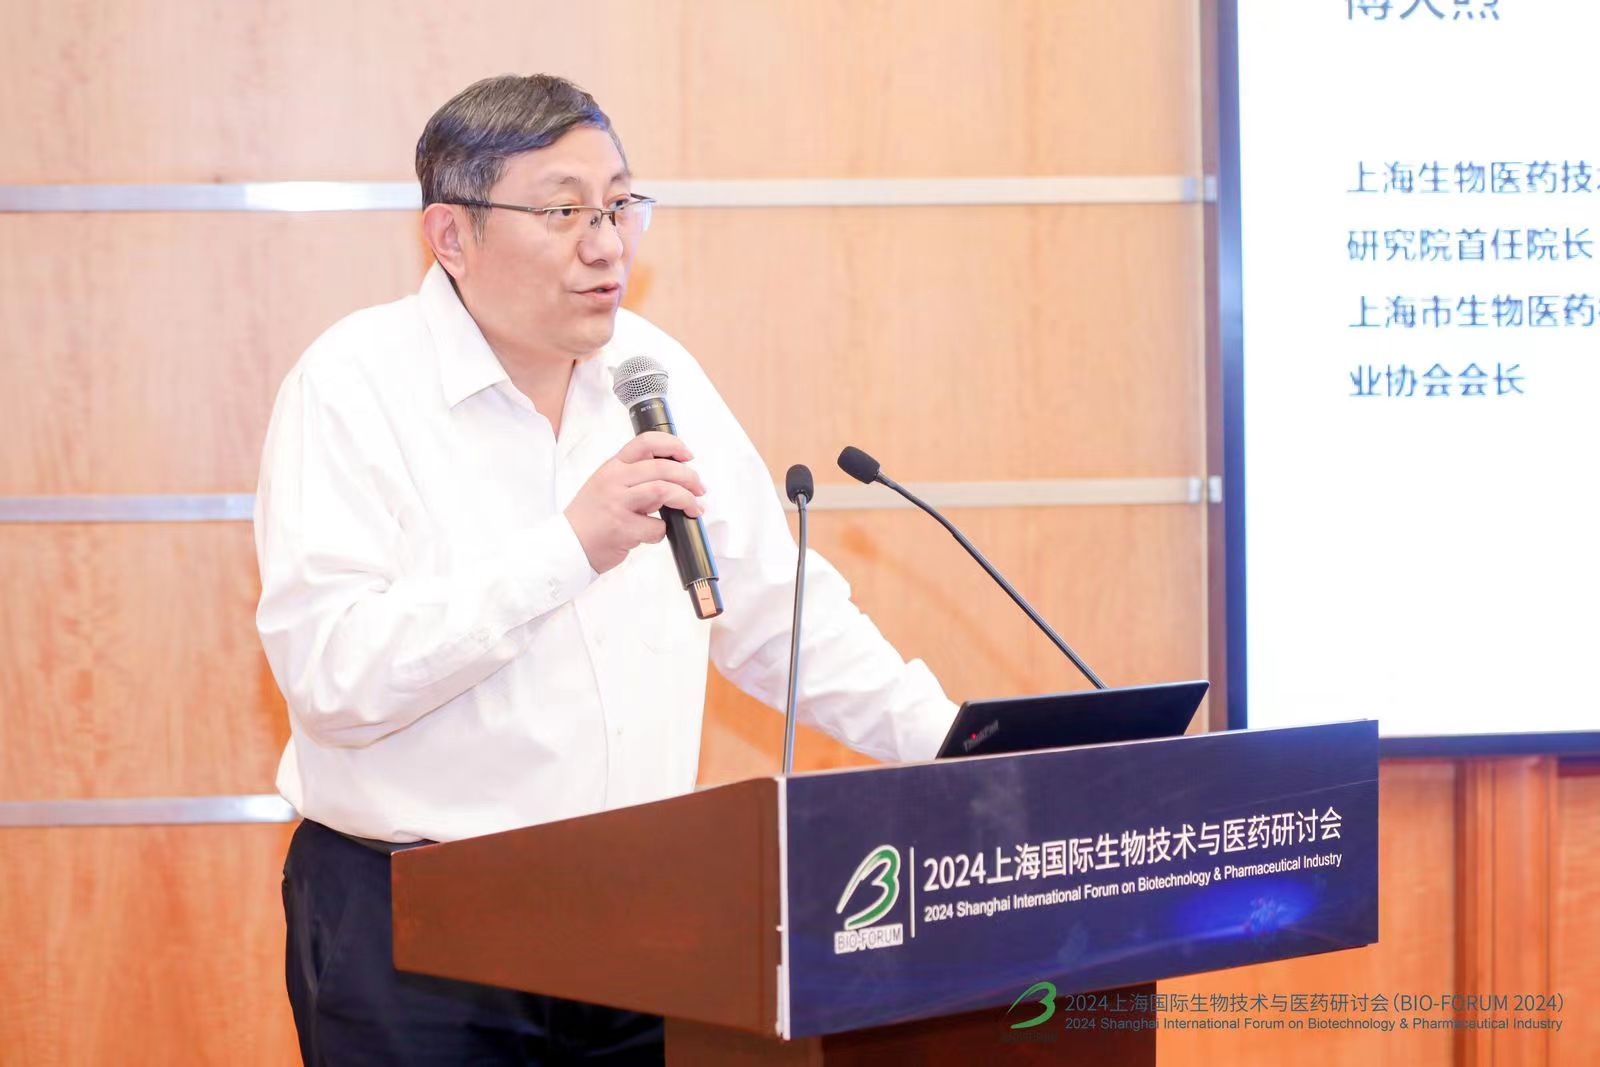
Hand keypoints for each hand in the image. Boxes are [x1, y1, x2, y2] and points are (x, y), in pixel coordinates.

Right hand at [565, 431, 706, 573]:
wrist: (567, 545)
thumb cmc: (590, 518)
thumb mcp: (606, 486)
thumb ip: (634, 478)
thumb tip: (673, 477)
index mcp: (612, 467)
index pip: (645, 443)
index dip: (673, 445)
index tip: (687, 455)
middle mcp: (614, 480)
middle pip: (662, 467)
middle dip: (689, 477)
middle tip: (700, 489)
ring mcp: (618, 503)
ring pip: (663, 490)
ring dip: (686, 500)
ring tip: (694, 508)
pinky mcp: (622, 528)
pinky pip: (657, 526)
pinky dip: (662, 531)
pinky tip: (653, 533)